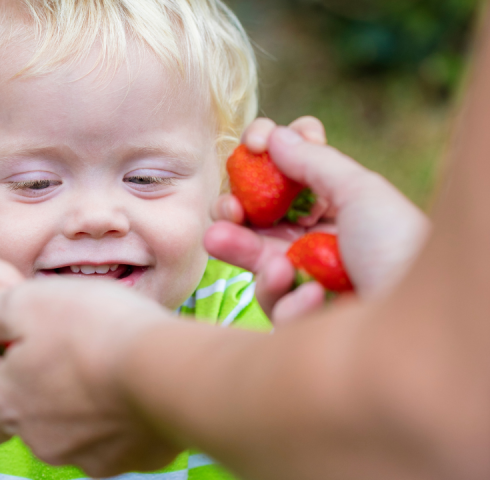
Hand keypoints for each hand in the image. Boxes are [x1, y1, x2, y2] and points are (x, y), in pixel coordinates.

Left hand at [0, 278, 180, 475]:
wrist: (165, 371)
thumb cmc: (92, 328)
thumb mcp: (26, 303)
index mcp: (11, 402)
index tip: (22, 365)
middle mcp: (42, 439)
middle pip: (30, 427)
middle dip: (41, 403)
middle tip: (70, 365)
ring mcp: (87, 456)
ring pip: (74, 438)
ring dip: (83, 413)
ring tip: (108, 374)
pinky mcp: (129, 461)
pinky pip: (118, 445)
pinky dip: (121, 424)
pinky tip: (137, 393)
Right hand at [207, 121, 430, 323]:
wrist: (420, 319)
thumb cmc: (400, 248)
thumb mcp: (361, 191)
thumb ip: (314, 160)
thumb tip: (274, 135)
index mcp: (335, 205)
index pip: (289, 176)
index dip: (266, 157)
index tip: (254, 143)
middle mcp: (317, 239)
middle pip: (260, 218)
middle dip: (234, 208)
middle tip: (224, 209)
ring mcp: (307, 279)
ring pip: (255, 260)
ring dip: (239, 247)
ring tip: (221, 241)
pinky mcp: (302, 318)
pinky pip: (275, 303)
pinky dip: (285, 296)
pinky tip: (312, 295)